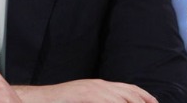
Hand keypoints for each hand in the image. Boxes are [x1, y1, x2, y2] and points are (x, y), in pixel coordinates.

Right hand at [14, 79, 157, 102]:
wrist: (42, 99)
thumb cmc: (63, 101)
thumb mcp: (86, 97)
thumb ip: (102, 99)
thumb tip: (116, 101)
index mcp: (101, 85)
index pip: (129, 89)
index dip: (144, 96)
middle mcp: (100, 86)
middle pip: (129, 93)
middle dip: (144, 102)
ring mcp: (93, 91)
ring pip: (122, 98)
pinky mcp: (87, 96)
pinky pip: (108, 102)